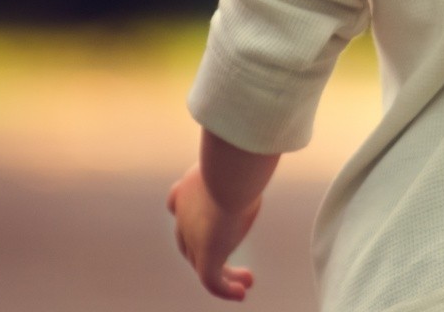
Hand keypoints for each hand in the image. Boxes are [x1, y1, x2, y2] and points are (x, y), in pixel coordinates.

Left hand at [167, 165, 260, 300]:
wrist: (228, 171)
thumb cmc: (239, 158)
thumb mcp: (238, 157)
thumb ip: (244, 159)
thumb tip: (264, 150)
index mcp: (187, 189)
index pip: (179, 208)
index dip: (191, 220)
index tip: (213, 221)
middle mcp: (184, 215)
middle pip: (189, 242)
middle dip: (210, 252)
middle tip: (233, 255)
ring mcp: (192, 236)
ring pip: (201, 263)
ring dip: (224, 274)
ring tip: (246, 280)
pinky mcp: (206, 254)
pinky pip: (212, 280)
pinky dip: (225, 289)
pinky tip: (241, 293)